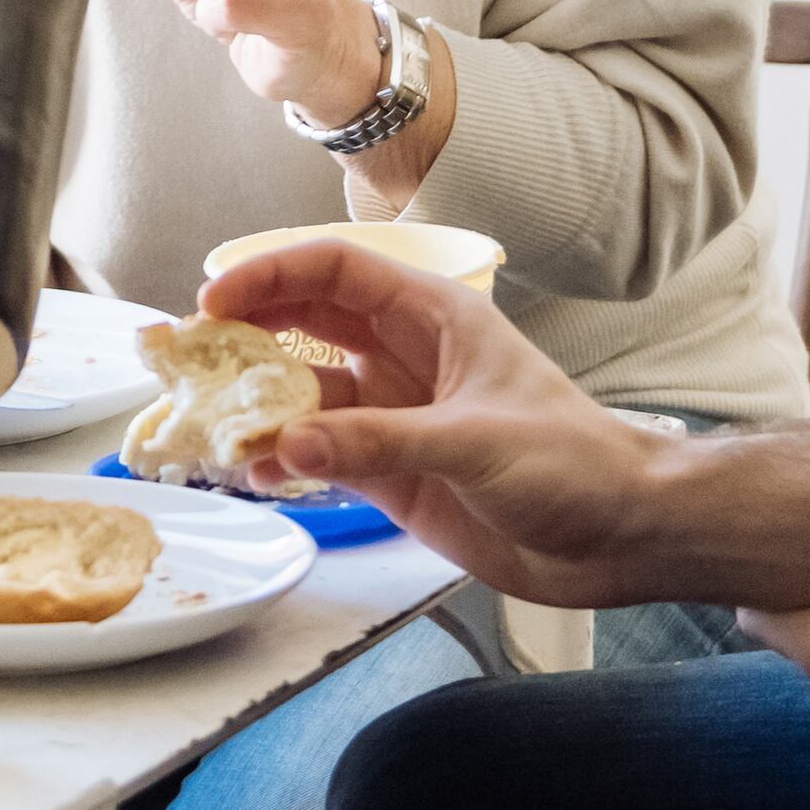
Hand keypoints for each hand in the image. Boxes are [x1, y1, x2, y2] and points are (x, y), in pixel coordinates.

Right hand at [197, 241, 681, 604]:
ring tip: (209, 417)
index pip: (336, 273)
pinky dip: (284, 460)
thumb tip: (287, 445)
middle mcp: (406, 357)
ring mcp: (397, 416)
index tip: (214, 296)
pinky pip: (321, 455)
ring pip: (307, 395)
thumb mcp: (476, 441)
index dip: (272, 274)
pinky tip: (255, 469)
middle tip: (189, 351)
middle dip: (248, 331)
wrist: (621, 536)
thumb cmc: (574, 463)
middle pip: (308, 325)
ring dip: (260, 404)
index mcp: (434, 317)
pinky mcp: (394, 472)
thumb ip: (381, 443)